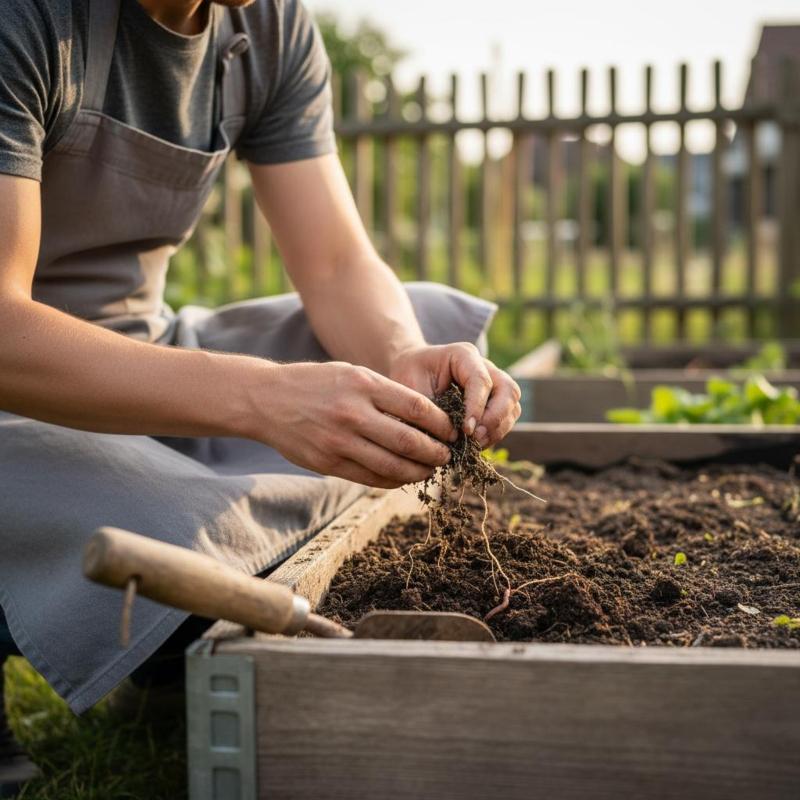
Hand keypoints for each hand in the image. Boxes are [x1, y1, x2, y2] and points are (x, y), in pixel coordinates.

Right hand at [255, 362, 456, 487]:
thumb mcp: (352, 374)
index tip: (453, 431)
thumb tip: (425, 420)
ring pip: (392, 465)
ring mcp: (339, 441)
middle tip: (447, 456)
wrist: (266, 399)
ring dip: (418, 471)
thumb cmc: (316, 383)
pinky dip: (393, 480)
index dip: (441, 424)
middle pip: (408, 441)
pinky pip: (370, 477)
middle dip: (436, 452)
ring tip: (429, 469)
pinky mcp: (328, 462)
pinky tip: (403, 476)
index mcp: (363, 385)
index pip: (416, 408)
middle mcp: (353, 413)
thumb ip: (385, 394)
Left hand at [388, 344, 521, 447]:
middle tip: (475, 438)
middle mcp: (485, 366)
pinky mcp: (494, 400)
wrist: (412, 371)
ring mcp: (494, 382)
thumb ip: (428, 409)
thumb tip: (446, 438)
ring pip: (512, 405)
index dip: (477, 407)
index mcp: (463, 355)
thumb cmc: (410, 376)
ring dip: (498, 428)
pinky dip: (496, 433)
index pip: (481, 380)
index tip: (466, 430)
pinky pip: (507, 417)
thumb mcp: (410, 387)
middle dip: (495, 418)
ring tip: (476, 445)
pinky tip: (477, 444)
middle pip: (508, 390)